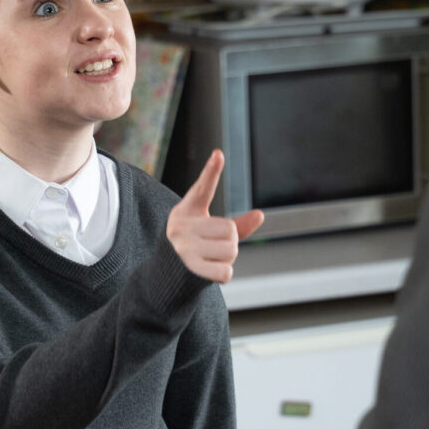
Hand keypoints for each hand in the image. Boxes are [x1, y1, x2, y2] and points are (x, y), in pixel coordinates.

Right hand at [165, 150, 263, 283]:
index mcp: (187, 210)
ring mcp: (184, 246)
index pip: (202, 188)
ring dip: (227, 259)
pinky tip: (209, 272)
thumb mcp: (210, 230)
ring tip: (209, 258)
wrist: (168, 273)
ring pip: (230, 251)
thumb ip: (236, 224)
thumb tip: (260, 215)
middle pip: (230, 231)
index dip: (211, 171)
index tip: (219, 154)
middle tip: (212, 247)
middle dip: (229, 242)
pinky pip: (226, 271)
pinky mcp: (189, 268)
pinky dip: (223, 274)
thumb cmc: (194, 245)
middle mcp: (181, 225)